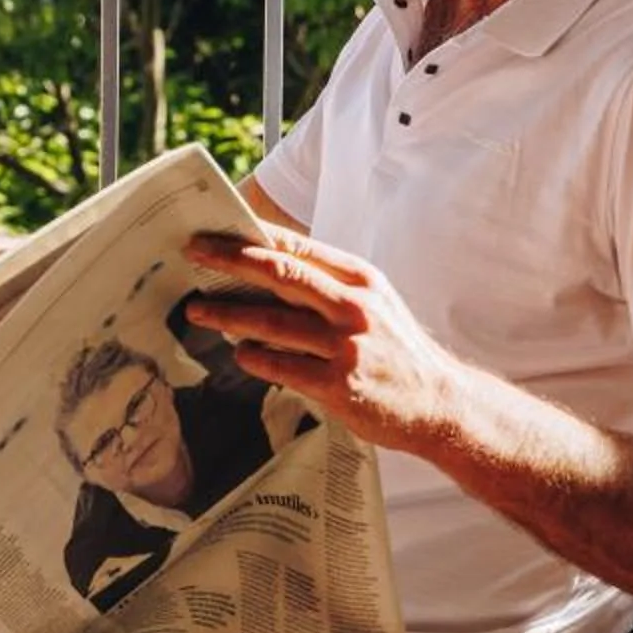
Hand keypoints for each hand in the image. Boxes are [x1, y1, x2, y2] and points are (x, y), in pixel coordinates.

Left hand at [182, 229, 467, 453]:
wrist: (440, 402)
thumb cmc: (394, 349)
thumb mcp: (371, 302)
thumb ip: (327, 285)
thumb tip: (264, 265)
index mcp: (359, 279)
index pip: (297, 248)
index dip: (251, 236)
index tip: (214, 230)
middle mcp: (354, 307)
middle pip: (281, 274)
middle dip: (231, 260)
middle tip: (193, 254)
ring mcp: (347, 346)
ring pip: (274, 322)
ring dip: (229, 314)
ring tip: (196, 311)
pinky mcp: (340, 384)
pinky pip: (284, 367)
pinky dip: (256, 358)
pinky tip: (239, 353)